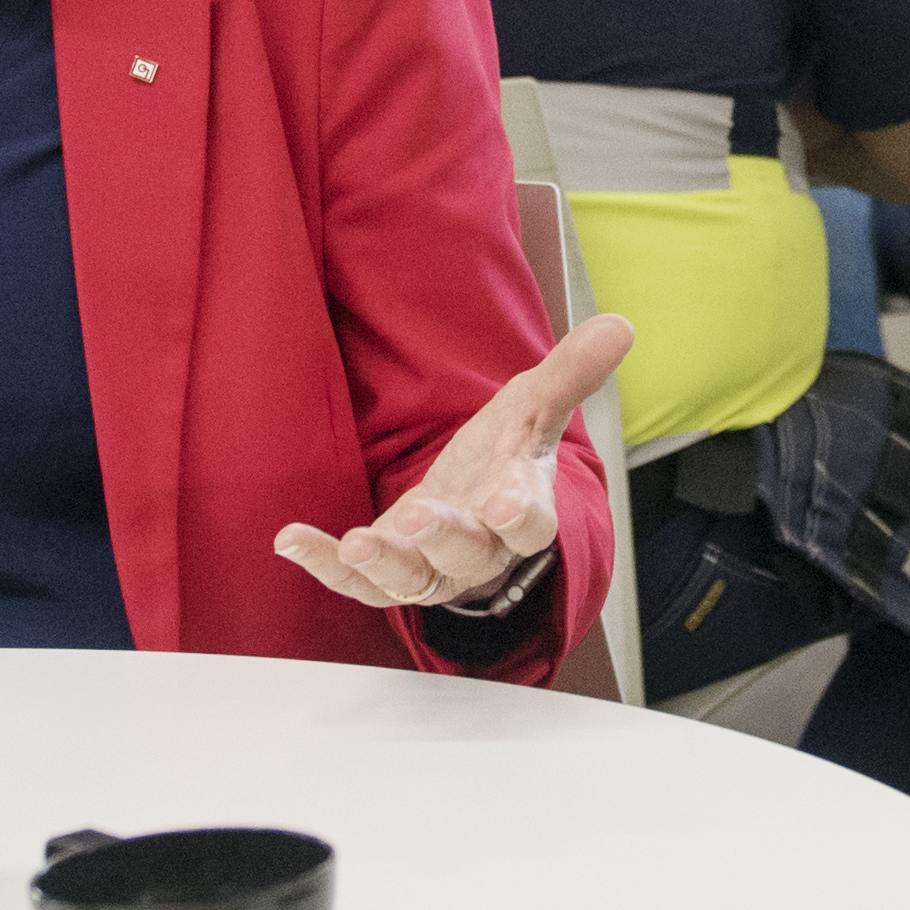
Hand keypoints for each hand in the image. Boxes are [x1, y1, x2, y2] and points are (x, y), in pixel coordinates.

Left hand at [275, 314, 628, 617]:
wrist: (470, 506)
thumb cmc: (501, 460)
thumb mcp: (531, 410)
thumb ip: (569, 374)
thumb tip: (618, 325)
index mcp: (521, 512)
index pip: (530, 524)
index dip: (519, 516)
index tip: (507, 502)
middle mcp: (479, 551)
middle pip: (467, 556)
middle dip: (442, 538)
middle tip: (418, 516)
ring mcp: (432, 570)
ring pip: (413, 580)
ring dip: (384, 564)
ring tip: (355, 544)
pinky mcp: (387, 575)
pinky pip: (357, 584)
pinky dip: (322, 564)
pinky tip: (291, 539)